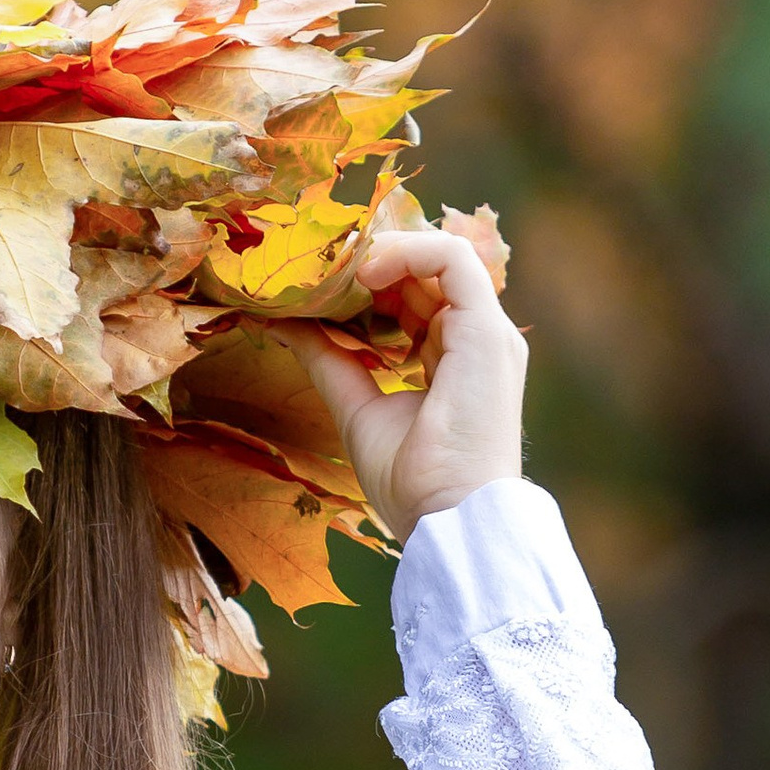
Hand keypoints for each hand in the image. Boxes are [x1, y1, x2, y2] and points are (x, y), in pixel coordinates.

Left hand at [286, 225, 526, 546]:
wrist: (448, 518)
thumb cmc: (411, 482)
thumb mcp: (357, 407)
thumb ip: (329, 360)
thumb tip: (283, 323)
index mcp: (454, 360)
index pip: (417, 298)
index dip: (372, 284)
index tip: (323, 288)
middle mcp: (475, 340)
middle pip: (426, 275)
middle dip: (373, 264)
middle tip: (321, 271)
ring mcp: (486, 333)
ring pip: (440, 258)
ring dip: (384, 253)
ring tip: (339, 270)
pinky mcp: (486, 330)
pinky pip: (451, 258)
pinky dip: (406, 251)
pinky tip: (366, 272)